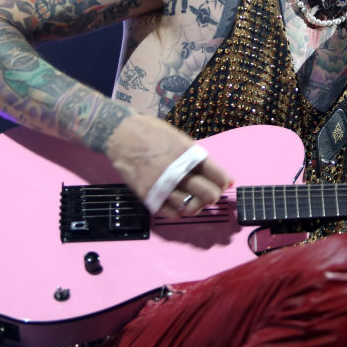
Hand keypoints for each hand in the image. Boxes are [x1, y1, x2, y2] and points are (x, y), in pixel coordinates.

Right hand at [106, 113, 233, 217]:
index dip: (224, 182)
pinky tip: (178, 207)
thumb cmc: (152, 132)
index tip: (224, 184)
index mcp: (189, 154)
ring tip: (194, 202)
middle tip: (210, 196)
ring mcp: (163, 184)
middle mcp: (179, 171)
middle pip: (208, 195)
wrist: (122, 134)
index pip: (218, 176)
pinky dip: (177, 213)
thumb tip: (215, 173)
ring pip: (190, 207)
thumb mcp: (180, 138)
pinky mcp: (148, 194)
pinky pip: (169, 213)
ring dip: (195, 206)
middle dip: (213, 197)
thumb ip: (196, 157)